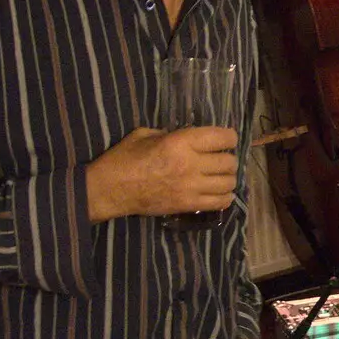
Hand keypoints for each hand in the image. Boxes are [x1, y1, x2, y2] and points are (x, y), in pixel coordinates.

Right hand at [85, 126, 239, 222]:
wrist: (110, 190)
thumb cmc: (124, 158)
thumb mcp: (145, 134)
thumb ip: (171, 133)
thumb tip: (189, 137)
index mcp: (180, 142)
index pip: (222, 138)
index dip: (229, 137)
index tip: (226, 139)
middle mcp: (191, 164)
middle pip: (229, 162)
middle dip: (228, 159)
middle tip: (221, 159)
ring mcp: (191, 187)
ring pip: (229, 183)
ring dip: (228, 179)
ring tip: (220, 177)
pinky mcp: (188, 205)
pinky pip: (220, 203)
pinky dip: (225, 197)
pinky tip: (220, 193)